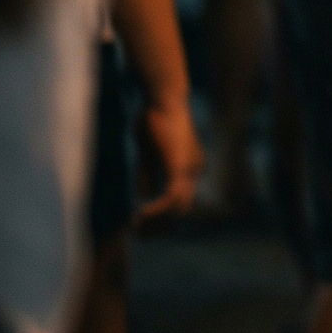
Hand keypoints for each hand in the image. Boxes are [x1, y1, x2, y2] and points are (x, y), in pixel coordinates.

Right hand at [134, 93, 203, 226]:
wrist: (162, 97)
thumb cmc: (153, 119)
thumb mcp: (149, 151)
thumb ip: (148, 173)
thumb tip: (145, 195)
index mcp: (189, 167)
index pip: (180, 202)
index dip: (161, 218)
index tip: (140, 226)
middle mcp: (195, 170)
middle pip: (182, 210)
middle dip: (160, 226)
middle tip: (138, 235)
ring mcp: (190, 168)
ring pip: (178, 208)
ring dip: (156, 222)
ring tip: (136, 227)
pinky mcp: (180, 165)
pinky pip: (172, 197)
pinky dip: (157, 210)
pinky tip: (140, 214)